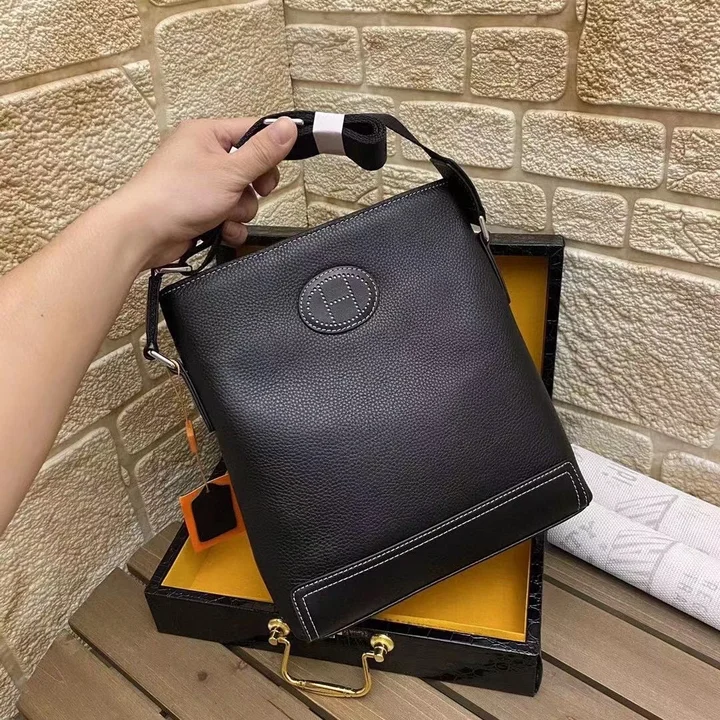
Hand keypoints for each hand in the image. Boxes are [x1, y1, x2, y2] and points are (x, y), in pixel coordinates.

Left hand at [106, 116, 297, 269]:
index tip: (278, 165)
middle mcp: (202, 156)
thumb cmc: (176, 195)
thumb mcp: (231, 170)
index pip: (251, 132)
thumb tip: (288, 126)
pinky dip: (230, 225)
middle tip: (252, 191)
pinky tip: (222, 230)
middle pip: (249, 168)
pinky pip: (228, 216)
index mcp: (206, 134)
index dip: (269, 150)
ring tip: (225, 214)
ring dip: (240, 210)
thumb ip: (263, 151)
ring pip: (241, 196)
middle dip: (253, 187)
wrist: (143, 233)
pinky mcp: (198, 209)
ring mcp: (200, 184)